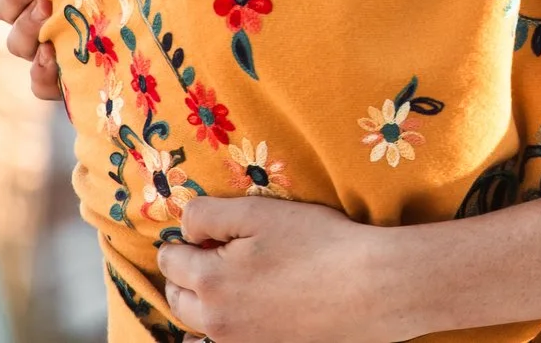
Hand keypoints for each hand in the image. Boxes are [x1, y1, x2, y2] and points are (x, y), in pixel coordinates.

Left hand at [158, 197, 409, 342]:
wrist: (370, 289)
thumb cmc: (318, 244)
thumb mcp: (260, 212)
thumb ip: (209, 215)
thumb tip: (184, 228)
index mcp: (209, 281)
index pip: (170, 259)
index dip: (186, 240)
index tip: (209, 233)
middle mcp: (215, 320)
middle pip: (177, 297)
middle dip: (187, 274)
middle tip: (219, 254)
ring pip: (198, 325)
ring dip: (203, 303)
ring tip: (235, 282)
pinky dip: (226, 328)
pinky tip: (252, 309)